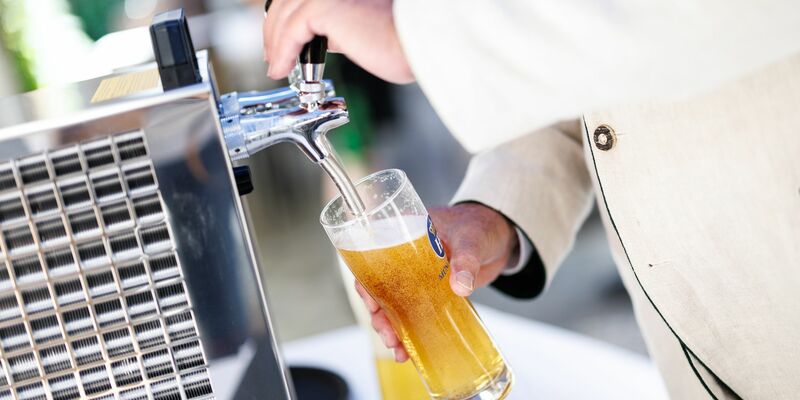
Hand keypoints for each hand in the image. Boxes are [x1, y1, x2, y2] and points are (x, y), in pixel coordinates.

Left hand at [262, 0, 413, 83]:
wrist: (415, 45)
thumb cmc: (400, 41)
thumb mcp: (360, 28)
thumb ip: (338, 27)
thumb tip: (322, 38)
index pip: (301, 0)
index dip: (284, 18)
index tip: (279, 42)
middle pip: (286, 2)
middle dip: (274, 30)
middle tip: (272, 56)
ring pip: (285, 15)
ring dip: (275, 44)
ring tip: (276, 67)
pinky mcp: (323, 8)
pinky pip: (291, 32)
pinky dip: (282, 52)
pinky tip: (281, 68)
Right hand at [355, 203, 518, 360]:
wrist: (500, 235)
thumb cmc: (480, 226)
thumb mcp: (472, 240)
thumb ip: (466, 261)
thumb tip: (460, 286)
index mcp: (403, 233)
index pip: (372, 259)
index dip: (366, 284)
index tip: (373, 305)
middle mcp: (403, 256)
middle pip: (379, 288)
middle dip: (380, 315)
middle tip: (389, 336)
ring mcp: (415, 275)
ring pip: (393, 304)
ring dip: (392, 327)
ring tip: (398, 349)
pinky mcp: (430, 291)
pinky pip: (414, 311)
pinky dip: (411, 329)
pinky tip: (411, 348)